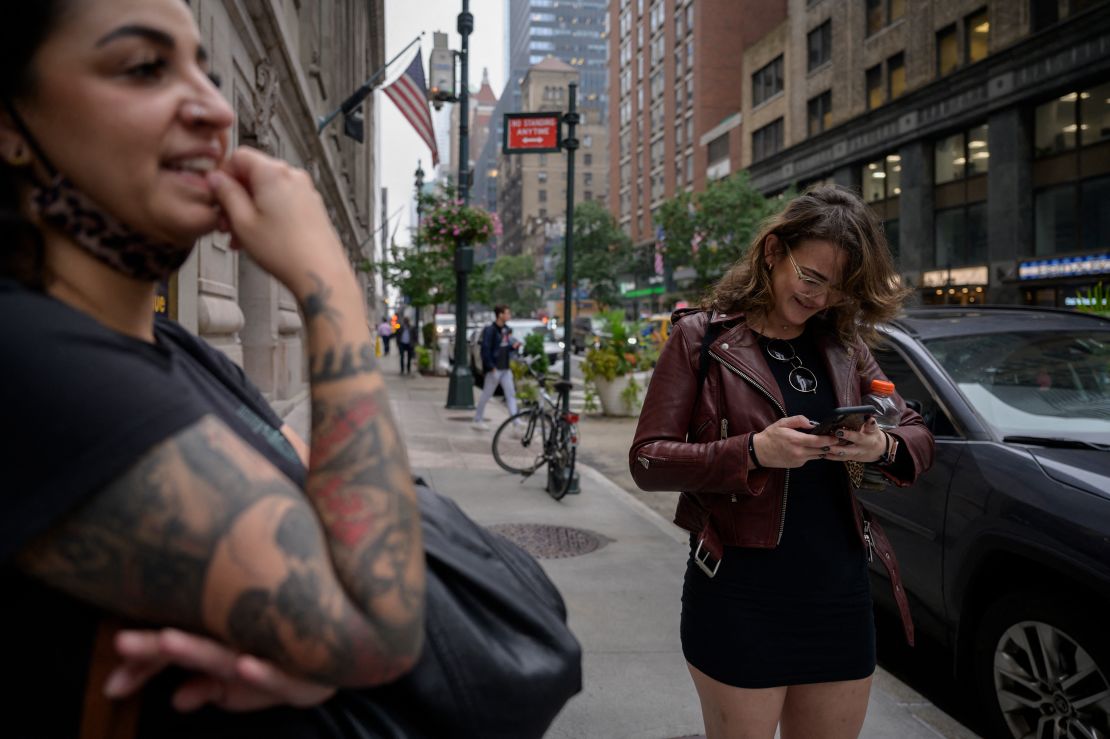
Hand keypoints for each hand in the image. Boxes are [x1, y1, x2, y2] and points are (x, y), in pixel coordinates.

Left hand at [105, 628, 335, 712]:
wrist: (347, 654)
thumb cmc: (286, 663)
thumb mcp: (243, 685)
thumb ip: (209, 688)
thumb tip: (177, 699)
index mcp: (220, 644)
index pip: (173, 650)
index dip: (142, 664)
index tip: (111, 686)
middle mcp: (239, 641)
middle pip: (191, 643)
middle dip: (155, 646)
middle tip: (121, 641)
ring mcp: (267, 651)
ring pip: (226, 652)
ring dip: (197, 648)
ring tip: (167, 642)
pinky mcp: (298, 668)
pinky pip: (277, 672)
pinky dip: (262, 670)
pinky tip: (245, 667)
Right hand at [207, 147, 350, 298]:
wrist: (320, 272)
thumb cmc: (286, 251)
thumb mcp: (243, 221)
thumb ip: (225, 194)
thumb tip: (216, 179)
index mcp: (273, 173)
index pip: (239, 156)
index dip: (222, 175)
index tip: (215, 194)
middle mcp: (293, 177)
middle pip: (253, 175)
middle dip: (235, 198)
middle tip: (225, 221)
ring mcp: (305, 192)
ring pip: (266, 192)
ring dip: (249, 210)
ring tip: (240, 236)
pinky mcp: (311, 207)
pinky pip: (281, 203)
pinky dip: (266, 215)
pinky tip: (259, 238)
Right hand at [751, 416, 839, 468]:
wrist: (759, 452)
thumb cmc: (770, 436)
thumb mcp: (782, 423)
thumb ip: (798, 420)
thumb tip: (811, 422)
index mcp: (796, 440)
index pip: (818, 441)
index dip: (829, 439)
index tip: (836, 436)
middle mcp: (799, 452)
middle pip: (821, 450)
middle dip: (830, 445)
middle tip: (837, 439)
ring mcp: (799, 459)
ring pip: (817, 455)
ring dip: (823, 449)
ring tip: (828, 443)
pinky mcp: (797, 464)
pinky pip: (810, 458)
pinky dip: (813, 453)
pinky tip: (812, 447)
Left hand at [827, 417, 888, 462]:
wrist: (879, 451)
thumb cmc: (873, 436)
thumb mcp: (874, 429)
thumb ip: (870, 424)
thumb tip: (868, 415)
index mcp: (866, 440)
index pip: (857, 437)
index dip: (848, 435)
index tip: (838, 431)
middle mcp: (859, 449)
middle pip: (847, 449)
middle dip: (837, 447)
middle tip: (826, 443)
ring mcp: (854, 455)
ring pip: (841, 455)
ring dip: (831, 452)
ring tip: (822, 448)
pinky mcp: (849, 458)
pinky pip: (839, 459)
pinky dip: (830, 457)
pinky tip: (822, 454)